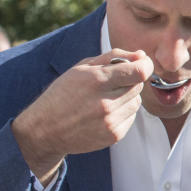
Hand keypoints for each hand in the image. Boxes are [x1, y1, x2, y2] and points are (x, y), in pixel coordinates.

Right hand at [11, 49, 152, 183]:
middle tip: (111, 83)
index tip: (143, 64)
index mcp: (96, 80)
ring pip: (136, 102)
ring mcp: (110, 121)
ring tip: (104, 99)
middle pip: (138, 85)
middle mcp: (105, 102)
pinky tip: (103, 113)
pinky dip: (122, 113)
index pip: (139, 72)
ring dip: (126, 97)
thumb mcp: (82, 68)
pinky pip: (131, 117)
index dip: (145, 65)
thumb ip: (114, 57)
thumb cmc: (64, 93)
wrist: (45, 130)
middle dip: (130, 80)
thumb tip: (141, 55)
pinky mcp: (114, 135)